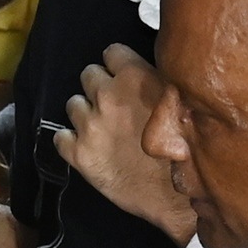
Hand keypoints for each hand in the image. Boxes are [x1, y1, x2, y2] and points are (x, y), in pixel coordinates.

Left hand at [55, 43, 195, 245]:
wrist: (178, 194)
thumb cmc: (187, 149)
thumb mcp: (180, 102)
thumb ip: (156, 82)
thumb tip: (144, 73)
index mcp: (134, 77)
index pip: (112, 53)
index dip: (118, 65)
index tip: (124, 78)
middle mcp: (106, 95)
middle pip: (88, 74)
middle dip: (99, 86)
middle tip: (113, 103)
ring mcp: (89, 125)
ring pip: (73, 104)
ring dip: (84, 112)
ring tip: (102, 127)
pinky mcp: (78, 153)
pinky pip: (59, 137)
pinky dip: (69, 141)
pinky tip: (85, 146)